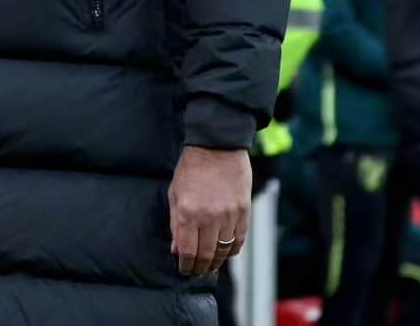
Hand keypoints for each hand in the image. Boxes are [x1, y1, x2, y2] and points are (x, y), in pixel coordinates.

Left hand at [168, 146, 250, 276]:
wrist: (217, 148)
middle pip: (206, 254)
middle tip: (197, 272)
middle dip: (201, 267)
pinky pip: (239, 240)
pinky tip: (225, 253)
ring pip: (224, 250)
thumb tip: (176, 249)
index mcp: (188, 212)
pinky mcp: (244, 212)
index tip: (184, 270)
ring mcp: (229, 215)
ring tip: (210, 266)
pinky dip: (232, 250)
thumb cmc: (191, 169)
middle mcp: (209, 217)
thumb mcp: (174, 193)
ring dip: (216, 262)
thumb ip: (175, 223)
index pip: (188, 250)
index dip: (186, 264)